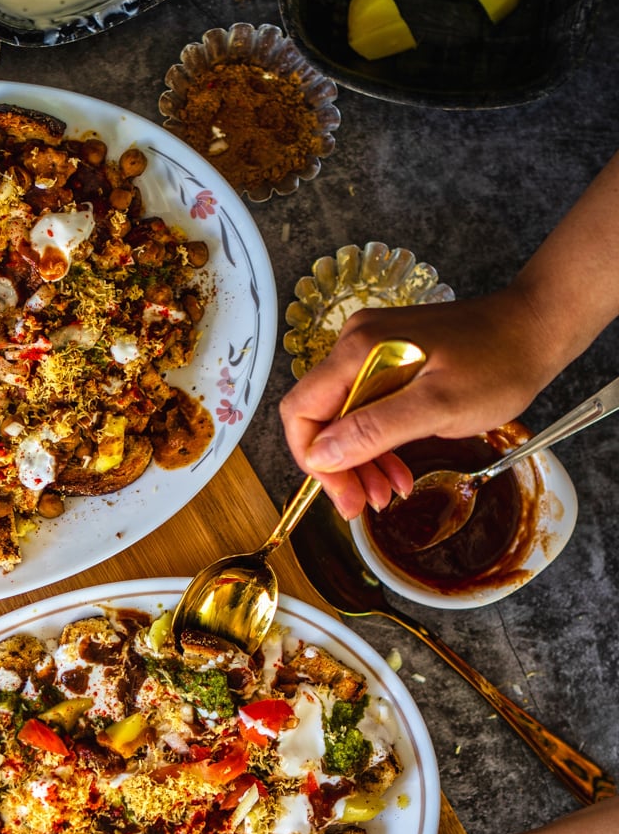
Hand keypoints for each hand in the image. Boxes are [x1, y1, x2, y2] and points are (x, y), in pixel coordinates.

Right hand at [278, 287, 547, 519]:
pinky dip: (377, 443)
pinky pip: (365, 408)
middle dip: (339, 467)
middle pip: (319, 418)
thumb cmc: (497, 364)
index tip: (344, 495)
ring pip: (342, 418)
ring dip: (360, 461)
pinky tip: (399, 467)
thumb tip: (321, 455)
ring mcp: (370, 351)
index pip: (301, 411)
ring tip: (390, 491)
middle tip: (367, 504)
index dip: (314, 460)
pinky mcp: (389, 359)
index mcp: (358, 352)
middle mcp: (355, 346)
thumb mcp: (438, 407)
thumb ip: (375, 430)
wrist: (533, 330)